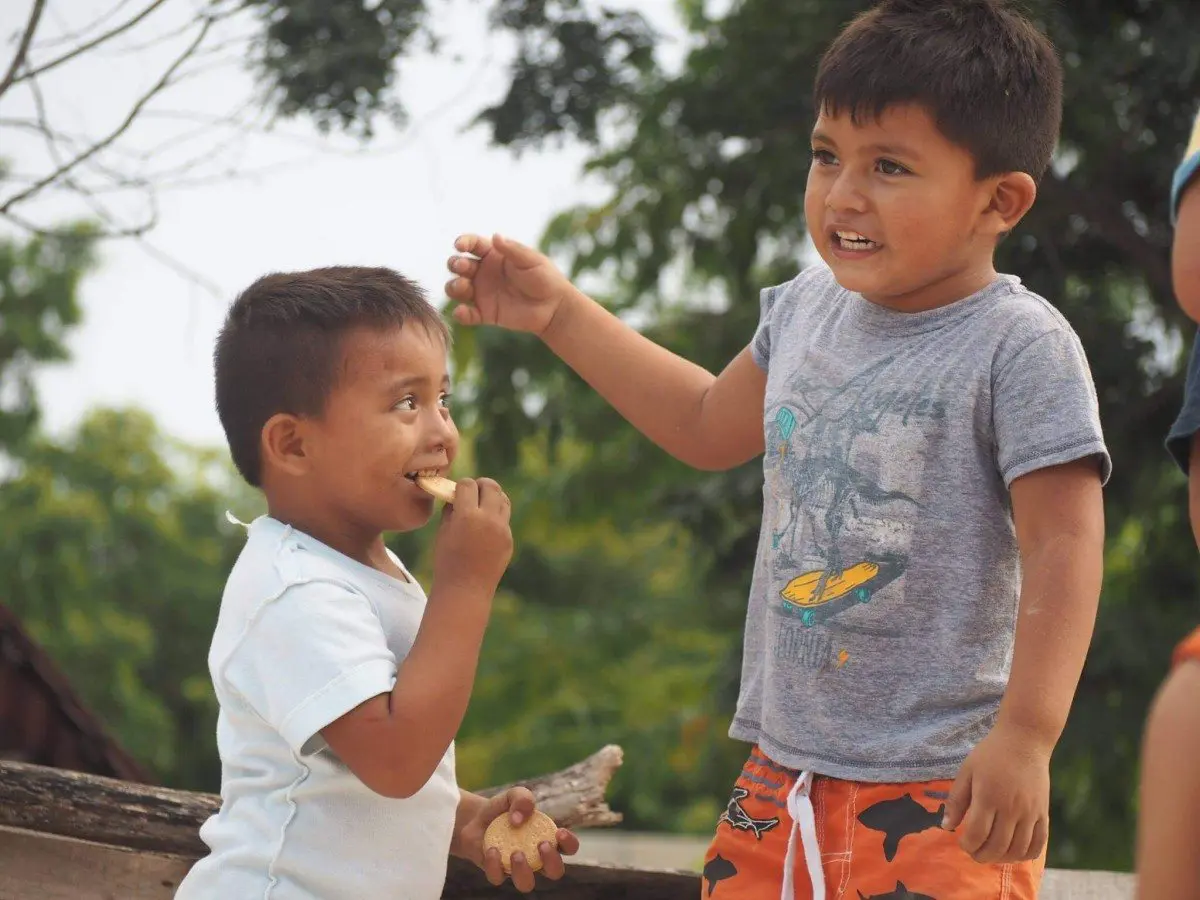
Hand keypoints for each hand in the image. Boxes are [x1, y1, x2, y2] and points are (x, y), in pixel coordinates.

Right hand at [432, 477, 512, 596]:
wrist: (465, 590)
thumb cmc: (447, 561)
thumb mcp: (443, 532)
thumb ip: (451, 510)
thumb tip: (457, 495)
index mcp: (467, 516)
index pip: (468, 485)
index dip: (461, 486)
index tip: (457, 491)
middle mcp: (488, 519)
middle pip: (491, 486)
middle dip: (481, 485)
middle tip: (473, 491)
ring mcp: (502, 530)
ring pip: (503, 499)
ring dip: (492, 497)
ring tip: (482, 504)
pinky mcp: (509, 540)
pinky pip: (504, 519)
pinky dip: (496, 516)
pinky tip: (485, 525)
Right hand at [446, 233, 576, 336]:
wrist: (554, 308)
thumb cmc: (546, 279)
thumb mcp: (530, 260)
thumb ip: (512, 250)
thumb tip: (495, 236)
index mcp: (494, 255)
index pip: (472, 245)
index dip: (463, 242)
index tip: (459, 245)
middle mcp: (484, 272)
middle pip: (458, 265)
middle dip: (455, 264)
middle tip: (464, 267)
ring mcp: (482, 293)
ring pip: (456, 288)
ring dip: (453, 286)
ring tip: (464, 287)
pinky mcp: (485, 313)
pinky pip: (467, 314)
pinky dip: (460, 314)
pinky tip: (462, 312)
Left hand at [456, 788, 580, 892]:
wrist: (475, 818)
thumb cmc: (502, 809)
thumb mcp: (513, 795)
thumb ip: (522, 798)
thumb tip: (518, 820)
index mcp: (547, 839)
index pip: (569, 848)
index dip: (570, 844)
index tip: (560, 832)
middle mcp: (536, 858)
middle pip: (555, 872)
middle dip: (552, 862)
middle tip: (541, 845)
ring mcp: (516, 868)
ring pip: (527, 884)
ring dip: (524, 871)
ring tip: (517, 853)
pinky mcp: (496, 872)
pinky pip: (498, 878)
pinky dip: (495, 864)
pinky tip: (492, 849)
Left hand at [942, 721, 1051, 863]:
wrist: (1024, 741)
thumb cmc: (991, 754)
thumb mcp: (967, 771)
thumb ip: (956, 800)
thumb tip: (946, 826)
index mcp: (988, 797)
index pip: (977, 834)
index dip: (967, 844)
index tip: (962, 842)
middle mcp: (1011, 809)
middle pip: (997, 846)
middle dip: (982, 855)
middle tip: (974, 852)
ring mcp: (1030, 813)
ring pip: (1018, 849)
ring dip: (1002, 858)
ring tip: (991, 853)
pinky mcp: (1043, 814)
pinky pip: (1038, 844)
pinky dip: (1026, 855)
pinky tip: (1014, 852)